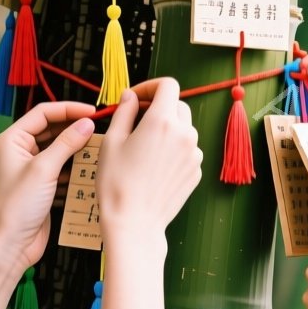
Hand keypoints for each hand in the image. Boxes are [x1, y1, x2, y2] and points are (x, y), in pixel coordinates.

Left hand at [0, 102, 98, 269]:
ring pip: (58, 150)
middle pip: (51, 129)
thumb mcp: (44, 169)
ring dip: (77, 149)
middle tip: (99, 129)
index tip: (93, 112)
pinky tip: (89, 170)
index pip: (43, 113)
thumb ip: (67, 143)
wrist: (8, 246)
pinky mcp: (41, 186)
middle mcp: (19, 152)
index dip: (69, 110)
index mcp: (11, 140)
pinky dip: (75, 167)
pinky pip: (61, 169)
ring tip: (98, 149)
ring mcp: (30, 170)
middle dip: (74, 129)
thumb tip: (86, 123)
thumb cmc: (16, 206)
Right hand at [97, 78, 202, 237]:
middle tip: (136, 122)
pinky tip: (153, 166)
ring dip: (167, 129)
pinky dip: (173, 149)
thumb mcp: (111, 141)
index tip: (136, 98)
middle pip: (177, 105)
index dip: (151, 86)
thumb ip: (124, 112)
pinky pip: (187, 150)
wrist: (135, 223)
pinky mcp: (196, 171)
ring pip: (184, 128)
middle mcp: (185, 134)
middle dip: (158, 107)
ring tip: (143, 148)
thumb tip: (131, 96)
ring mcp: (194, 153)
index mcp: (162, 121)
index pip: (168, 85)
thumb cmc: (117, 183)